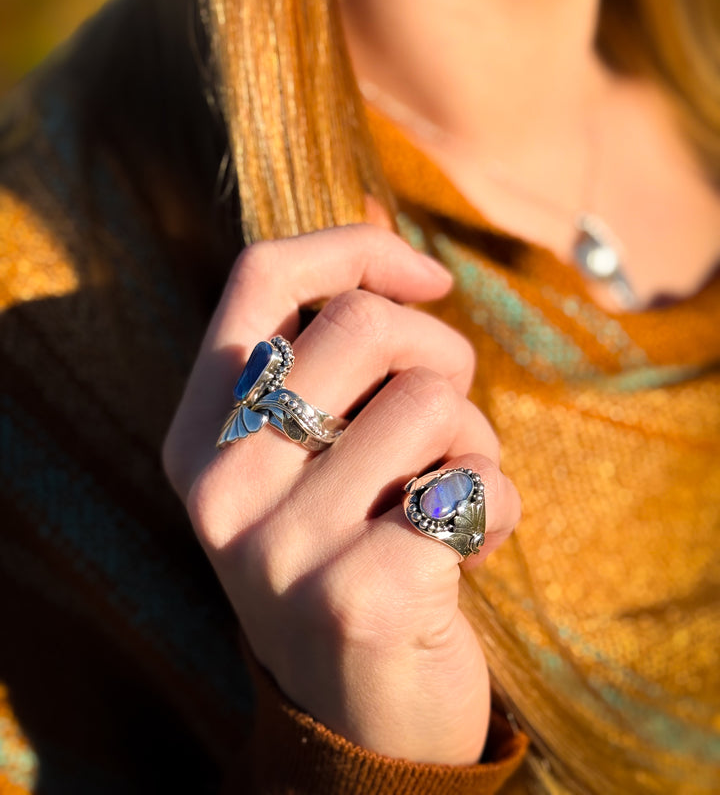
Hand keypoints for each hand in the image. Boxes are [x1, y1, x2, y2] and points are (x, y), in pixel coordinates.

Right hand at [163, 225, 520, 764]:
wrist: (359, 716)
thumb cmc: (347, 548)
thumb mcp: (313, 448)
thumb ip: (329, 340)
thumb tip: (374, 203)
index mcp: (201, 433)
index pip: (261, 276)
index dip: (357, 249)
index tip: (429, 280)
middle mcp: (221, 485)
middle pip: (367, 325)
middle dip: (443, 359)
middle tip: (445, 426)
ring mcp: (280, 547)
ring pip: (434, 400)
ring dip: (474, 441)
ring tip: (448, 495)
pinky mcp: (358, 597)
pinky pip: (475, 483)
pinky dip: (497, 505)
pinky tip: (465, 551)